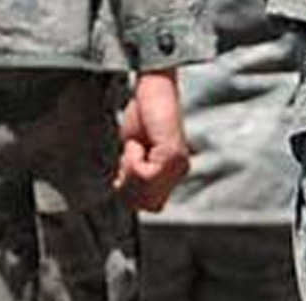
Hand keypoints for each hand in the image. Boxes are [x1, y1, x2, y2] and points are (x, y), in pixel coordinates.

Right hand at [116, 69, 190, 211]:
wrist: (153, 88)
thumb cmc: (142, 117)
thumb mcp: (133, 153)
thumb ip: (135, 176)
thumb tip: (126, 200)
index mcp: (171, 174)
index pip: (150, 206)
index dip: (129, 191)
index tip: (127, 163)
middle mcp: (179, 172)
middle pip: (145, 204)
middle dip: (128, 183)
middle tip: (132, 153)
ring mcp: (177, 165)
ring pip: (143, 192)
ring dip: (128, 170)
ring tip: (136, 147)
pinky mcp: (172, 156)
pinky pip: (142, 174)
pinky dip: (131, 159)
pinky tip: (138, 142)